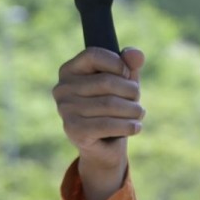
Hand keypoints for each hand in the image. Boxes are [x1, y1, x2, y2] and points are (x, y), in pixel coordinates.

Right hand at [52, 46, 146, 199]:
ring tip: (138, 114)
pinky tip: (135, 127)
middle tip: (137, 101)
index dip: (117, 63)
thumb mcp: (124, 81)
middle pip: (106, 81)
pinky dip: (129, 126)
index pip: (93, 55)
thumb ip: (130, 63)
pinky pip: (108, 124)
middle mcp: (61, 89)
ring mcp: (65, 111)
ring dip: (133, 110)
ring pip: (110, 104)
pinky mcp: (74, 131)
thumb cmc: (113, 106)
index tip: (126, 75)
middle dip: (131, 91)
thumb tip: (134, 54)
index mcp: (69, 71)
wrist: (104, 145)